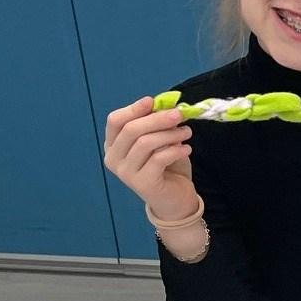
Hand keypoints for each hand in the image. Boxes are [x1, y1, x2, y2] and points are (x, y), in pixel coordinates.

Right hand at [103, 97, 197, 218]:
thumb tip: (166, 104)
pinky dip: (175, 150)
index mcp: (113, 145)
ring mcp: (126, 172)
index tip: (153, 101)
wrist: (174, 200)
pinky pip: (158, 159)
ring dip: (169, 134)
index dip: (133, 109)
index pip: (115, 121)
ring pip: (145, 143)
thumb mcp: (161, 142)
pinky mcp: (142, 183)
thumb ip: (157, 125)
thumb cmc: (166, 167)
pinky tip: (186, 148)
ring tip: (187, 132)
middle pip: (131, 130)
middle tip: (179, 114)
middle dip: (157, 118)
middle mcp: (114, 158)